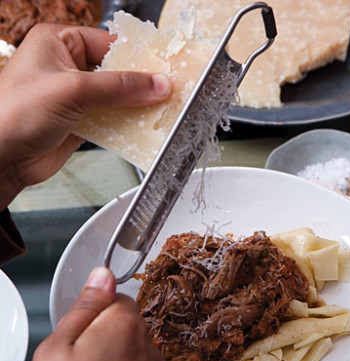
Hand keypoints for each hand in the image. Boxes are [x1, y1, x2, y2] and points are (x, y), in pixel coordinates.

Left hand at [0, 23, 171, 209]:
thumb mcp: (73, 90)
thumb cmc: (14, 114)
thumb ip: (118, 87)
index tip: (163, 68)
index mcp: (59, 43)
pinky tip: (141, 127)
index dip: (137, 56)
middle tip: (165, 91)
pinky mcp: (82, 122)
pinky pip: (112, 119)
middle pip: (116, 72)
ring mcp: (76, 97)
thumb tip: (156, 84)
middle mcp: (69, 68)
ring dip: (136, 106)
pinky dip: (126, 124)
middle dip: (140, 84)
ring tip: (159, 110)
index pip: (109, 43)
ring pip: (117, 98)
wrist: (1, 160)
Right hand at [24, 267, 164, 360]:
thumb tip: (102, 274)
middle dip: (103, 330)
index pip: (116, 295)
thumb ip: (85, 304)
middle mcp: (147, 343)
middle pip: (124, 319)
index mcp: (126, 324)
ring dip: (112, 351)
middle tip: (78, 358)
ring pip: (130, 342)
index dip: (93, 311)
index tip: (80, 331)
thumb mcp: (58, 346)